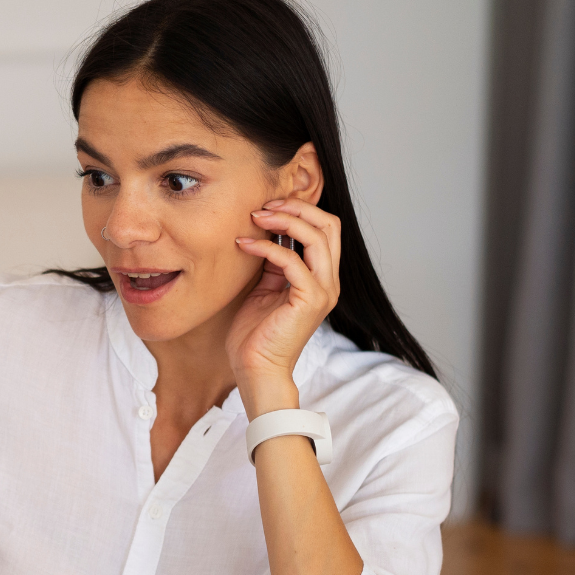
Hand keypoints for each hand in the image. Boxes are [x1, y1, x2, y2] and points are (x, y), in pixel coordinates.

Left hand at [230, 198, 342, 415]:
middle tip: (264, 204)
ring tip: (254, 217)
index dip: (299, 210)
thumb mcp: (265, 288)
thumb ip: (273, 263)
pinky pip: (292, 260)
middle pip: (329, 225)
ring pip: (317, 237)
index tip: (268, 205)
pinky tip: (245, 245)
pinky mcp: (309, 300)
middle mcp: (329, 282)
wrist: (255, 370)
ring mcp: (323, 291)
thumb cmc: (255, 335)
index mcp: (321, 278)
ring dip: (284, 220)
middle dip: (297, 208)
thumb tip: (266, 231)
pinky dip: (267, 247)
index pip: (325, 229)